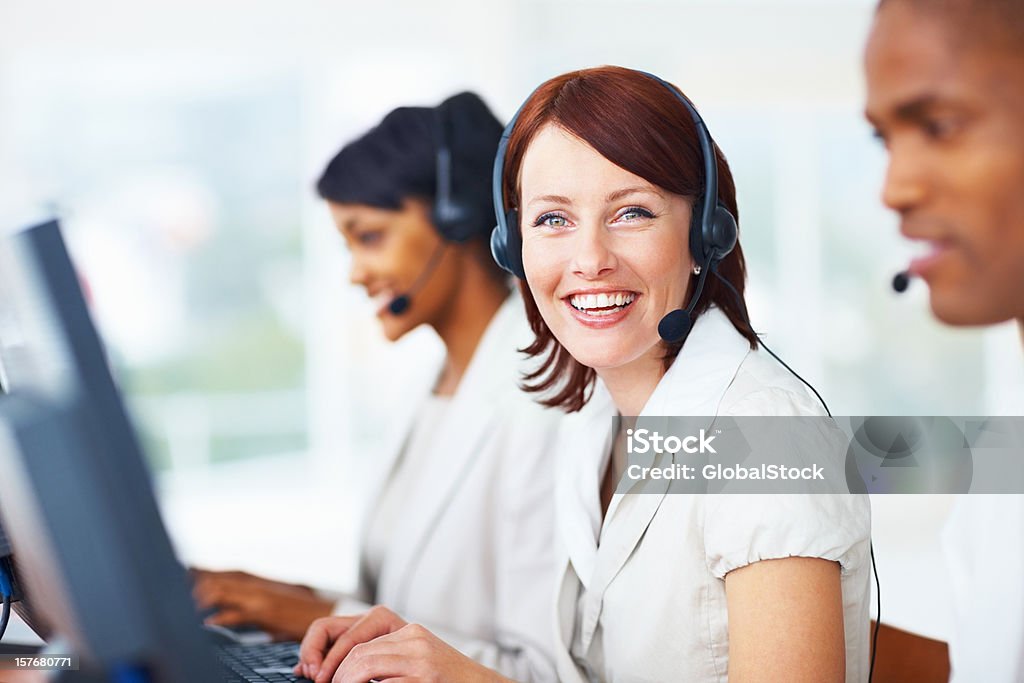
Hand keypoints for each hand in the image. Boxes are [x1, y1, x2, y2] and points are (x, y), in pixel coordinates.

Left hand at [191, 568, 332, 640]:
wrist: (328, 616)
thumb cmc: (304, 612)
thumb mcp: (280, 601)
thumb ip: (258, 603)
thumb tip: (239, 611)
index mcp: (261, 584)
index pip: (229, 573)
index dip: (207, 571)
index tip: (187, 569)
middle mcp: (258, 587)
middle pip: (221, 579)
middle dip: (198, 580)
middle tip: (175, 582)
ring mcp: (261, 598)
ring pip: (225, 592)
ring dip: (203, 597)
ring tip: (185, 603)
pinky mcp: (265, 613)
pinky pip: (237, 615)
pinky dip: (220, 618)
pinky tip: (207, 624)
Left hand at [295, 606, 507, 682]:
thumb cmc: (446, 682)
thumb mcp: (410, 663)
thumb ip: (377, 660)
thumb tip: (321, 669)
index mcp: (404, 630)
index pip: (348, 630)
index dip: (321, 650)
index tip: (311, 672)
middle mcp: (412, 636)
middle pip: (354, 648)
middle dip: (330, 672)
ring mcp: (421, 656)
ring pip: (363, 663)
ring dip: (344, 682)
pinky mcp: (425, 676)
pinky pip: (383, 682)